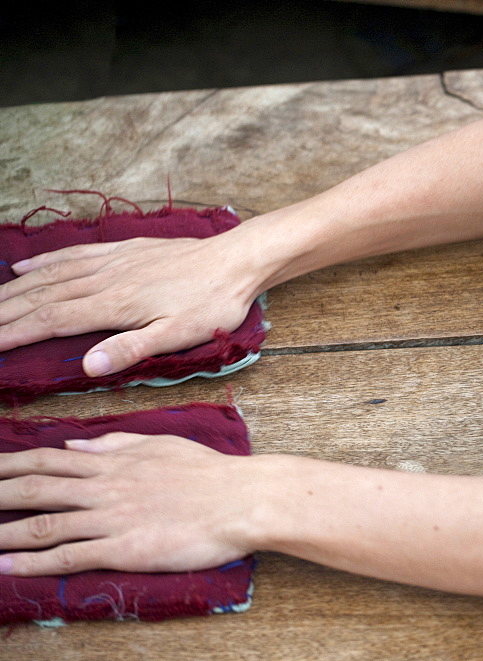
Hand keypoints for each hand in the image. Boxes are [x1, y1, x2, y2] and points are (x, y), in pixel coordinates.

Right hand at [0, 235, 259, 375]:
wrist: (237, 260)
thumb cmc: (213, 303)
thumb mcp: (180, 336)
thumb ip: (133, 349)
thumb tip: (88, 368)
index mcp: (115, 306)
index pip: (51, 322)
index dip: (13, 334)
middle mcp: (105, 280)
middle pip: (41, 297)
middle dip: (2, 312)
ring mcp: (113, 261)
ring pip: (50, 275)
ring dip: (14, 289)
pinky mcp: (124, 250)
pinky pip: (73, 254)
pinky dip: (44, 262)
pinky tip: (24, 268)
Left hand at [0, 433, 258, 575]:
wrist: (241, 499)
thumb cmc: (209, 473)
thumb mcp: (161, 445)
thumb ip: (116, 444)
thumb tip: (75, 444)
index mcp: (114, 461)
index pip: (49, 460)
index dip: (10, 464)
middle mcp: (105, 487)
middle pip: (35, 489)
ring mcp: (112, 518)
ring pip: (43, 524)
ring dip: (3, 532)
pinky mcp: (123, 548)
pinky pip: (69, 556)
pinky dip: (33, 563)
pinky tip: (6, 567)